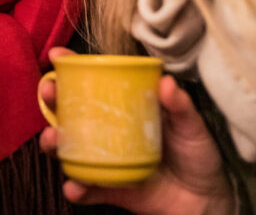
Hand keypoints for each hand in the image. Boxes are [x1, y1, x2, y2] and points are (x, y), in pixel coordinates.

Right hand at [39, 48, 233, 214]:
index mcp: (126, 109)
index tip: (56, 56)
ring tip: (52, 140)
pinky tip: (74, 187)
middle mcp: (110, 132)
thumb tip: (166, 83)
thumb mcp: (192, 126)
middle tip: (49, 93)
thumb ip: (180, 106)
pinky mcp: (110, 189)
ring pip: (70, 150)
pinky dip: (77, 189)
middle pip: (71, 114)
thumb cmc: (197, 154)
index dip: (72, 70)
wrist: (206, 199)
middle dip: (52, 103)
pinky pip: (87, 189)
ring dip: (54, 144)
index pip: (95, 84)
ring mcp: (107, 160)